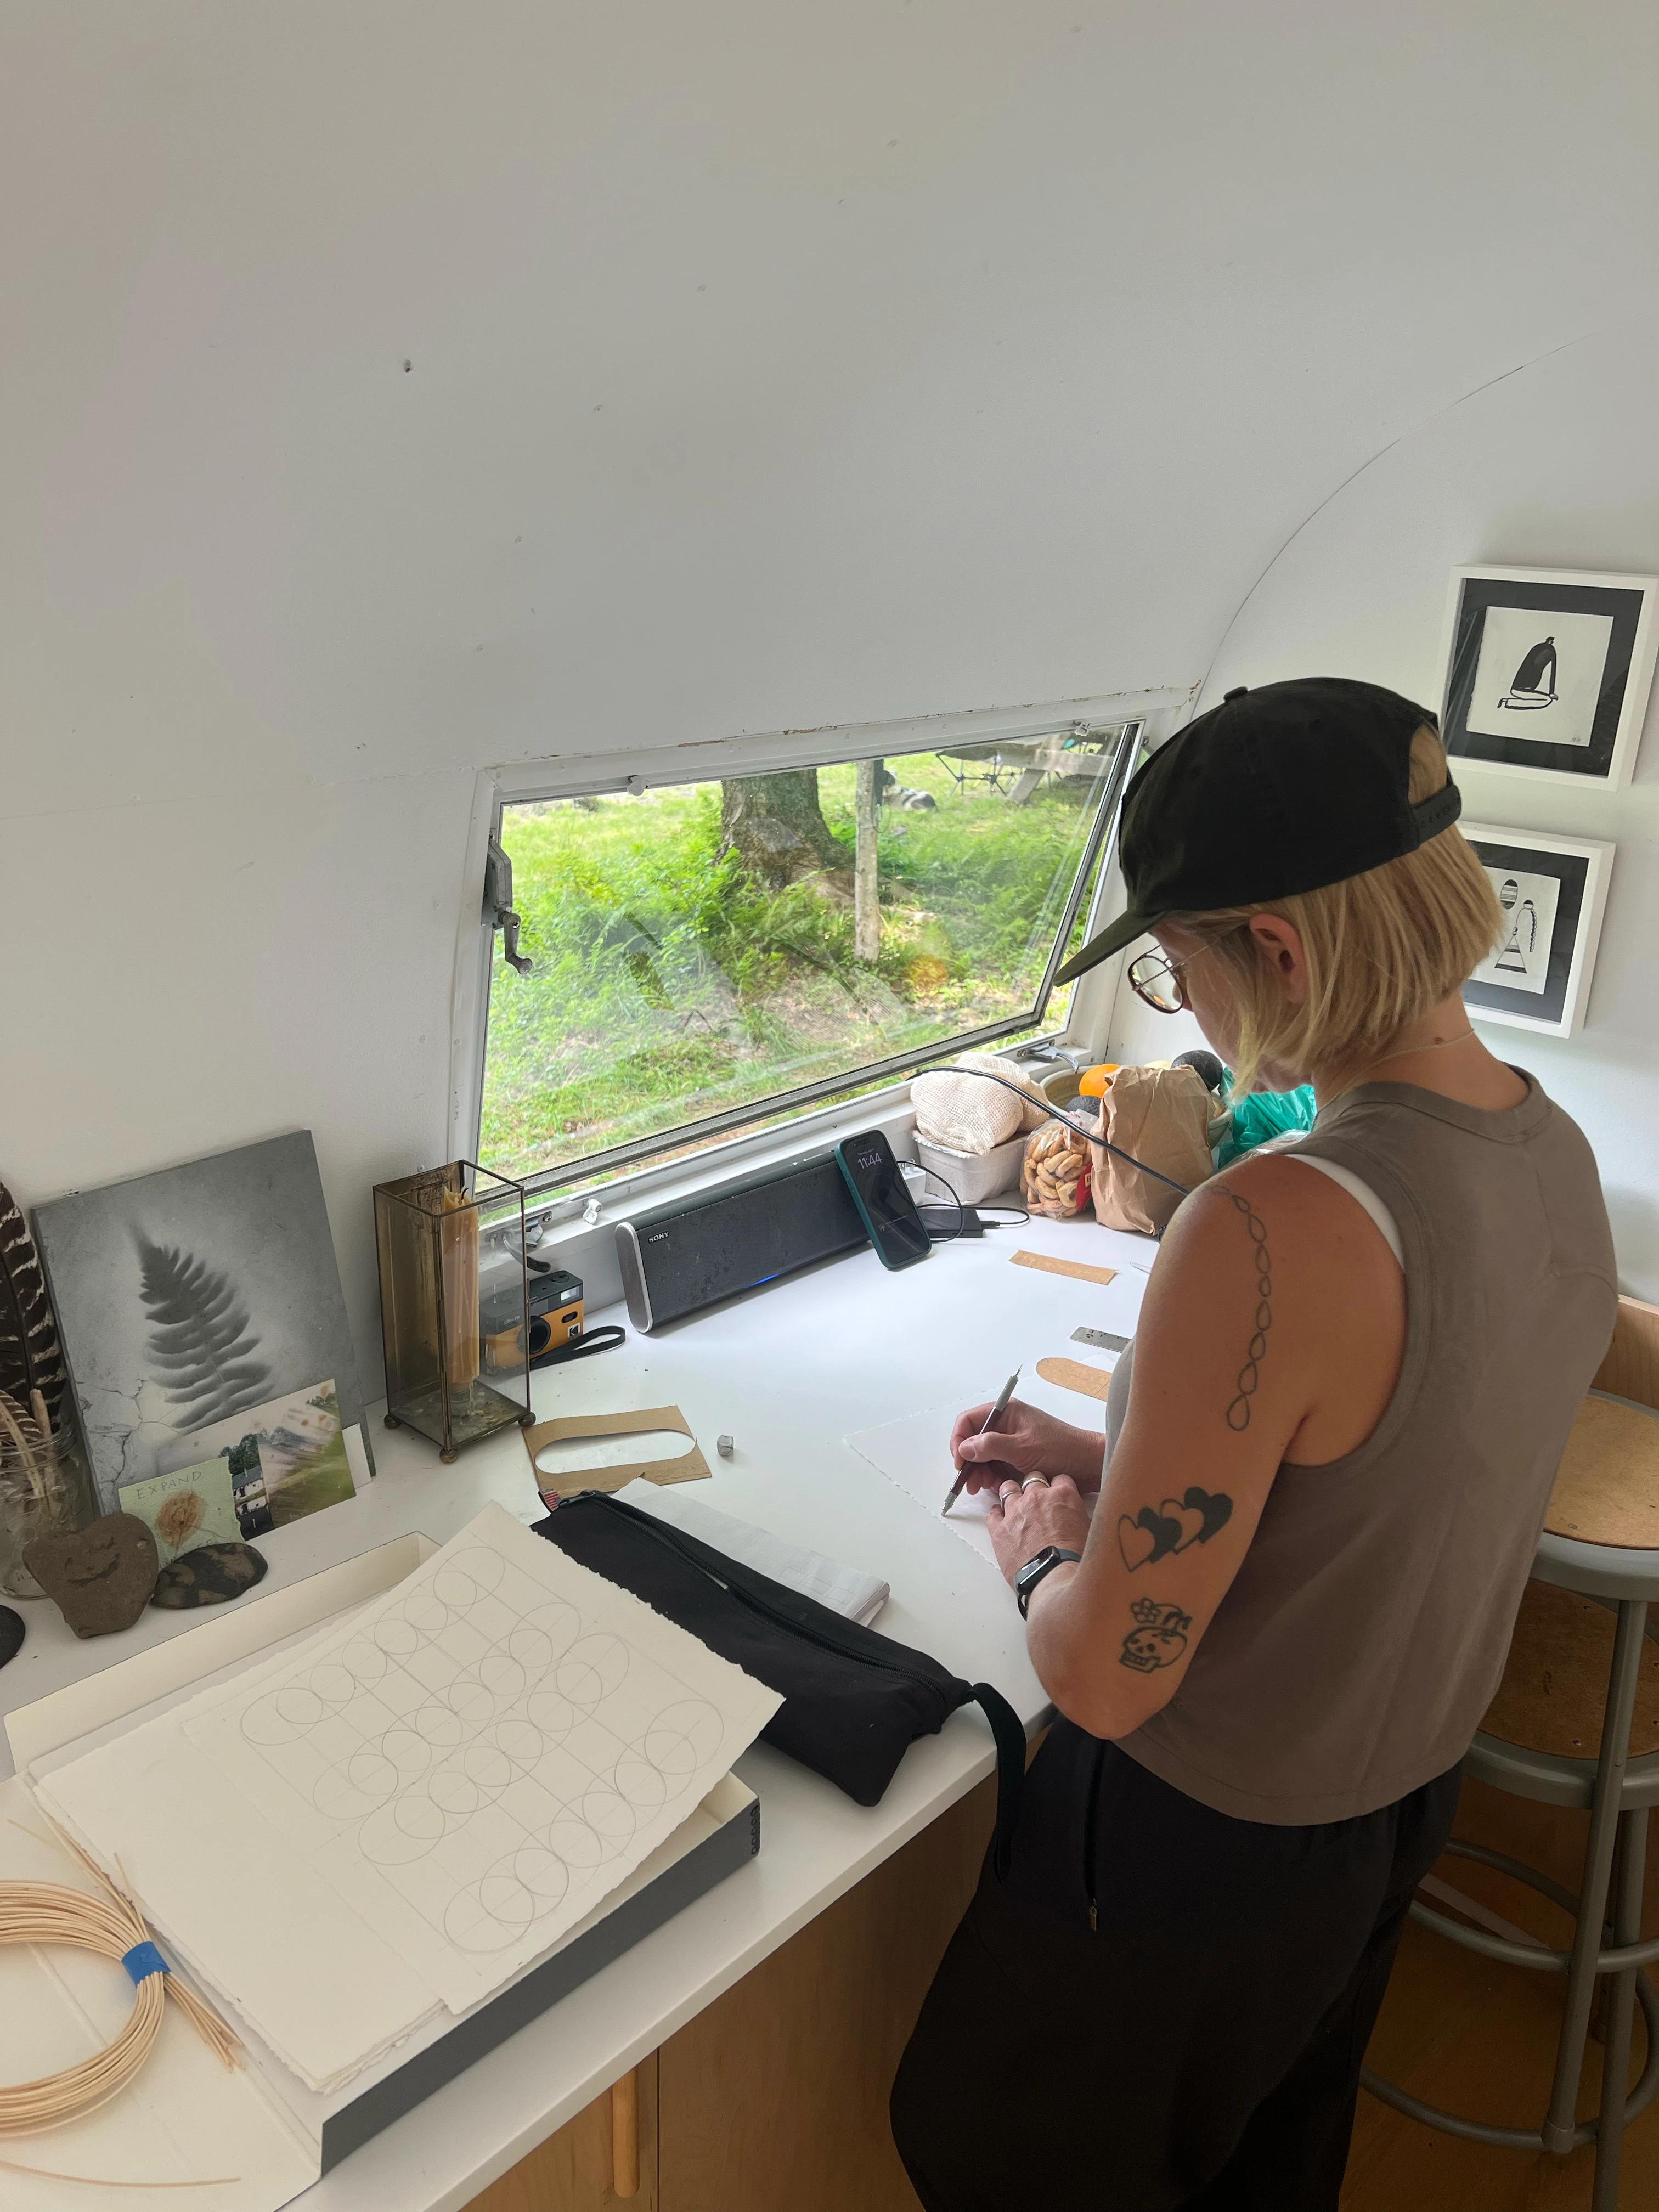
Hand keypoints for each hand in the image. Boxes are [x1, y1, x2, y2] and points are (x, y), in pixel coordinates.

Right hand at [949, 1398, 1104, 1495]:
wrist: (1089, 1465)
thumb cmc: (1060, 1449)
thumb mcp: (1023, 1447)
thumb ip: (991, 1446)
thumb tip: (964, 1448)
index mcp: (1006, 1412)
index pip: (969, 1421)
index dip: (959, 1441)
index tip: (960, 1463)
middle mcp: (1006, 1425)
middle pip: (974, 1441)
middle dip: (970, 1462)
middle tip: (972, 1484)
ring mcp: (1011, 1443)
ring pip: (983, 1457)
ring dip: (980, 1472)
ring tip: (985, 1488)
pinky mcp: (1017, 1459)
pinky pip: (996, 1467)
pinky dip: (993, 1477)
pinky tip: (996, 1487)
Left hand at [986, 1473, 1090, 1589]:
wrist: (1053, 1577)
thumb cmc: (1074, 1559)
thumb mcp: (1089, 1531)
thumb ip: (1079, 1517)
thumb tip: (1078, 1518)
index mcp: (1063, 1495)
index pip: (1061, 1479)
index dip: (1059, 1487)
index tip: (1058, 1495)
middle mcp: (1037, 1497)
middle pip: (1033, 1479)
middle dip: (1036, 1487)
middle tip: (1038, 1500)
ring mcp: (1016, 1511)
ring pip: (1009, 1488)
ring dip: (1013, 1494)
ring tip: (1017, 1505)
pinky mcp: (1000, 1529)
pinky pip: (993, 1513)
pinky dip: (997, 1514)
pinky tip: (1002, 1520)